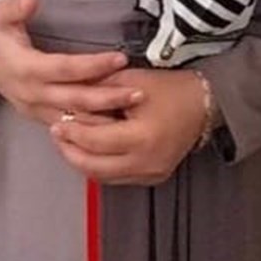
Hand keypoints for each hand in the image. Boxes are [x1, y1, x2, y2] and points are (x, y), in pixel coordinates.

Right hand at [0, 0, 140, 125]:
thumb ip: (14, 7)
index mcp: (25, 68)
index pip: (65, 69)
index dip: (93, 66)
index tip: (120, 58)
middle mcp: (32, 93)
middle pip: (75, 100)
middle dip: (109, 99)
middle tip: (140, 94)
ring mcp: (35, 109)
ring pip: (74, 120)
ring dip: (104, 118)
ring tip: (134, 112)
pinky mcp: (39, 116)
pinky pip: (68, 127)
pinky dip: (91, 128)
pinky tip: (115, 125)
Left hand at [49, 67, 212, 185]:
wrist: (203, 104)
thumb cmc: (170, 89)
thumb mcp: (131, 82)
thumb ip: (98, 93)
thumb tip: (67, 102)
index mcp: (142, 137)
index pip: (95, 141)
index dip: (72, 133)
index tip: (58, 123)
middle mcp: (147, 161)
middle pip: (94, 166)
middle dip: (71, 151)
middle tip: (58, 135)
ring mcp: (151, 173)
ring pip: (103, 176)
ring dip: (83, 161)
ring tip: (70, 143)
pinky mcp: (153, 177)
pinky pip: (118, 177)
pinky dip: (101, 165)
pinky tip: (91, 150)